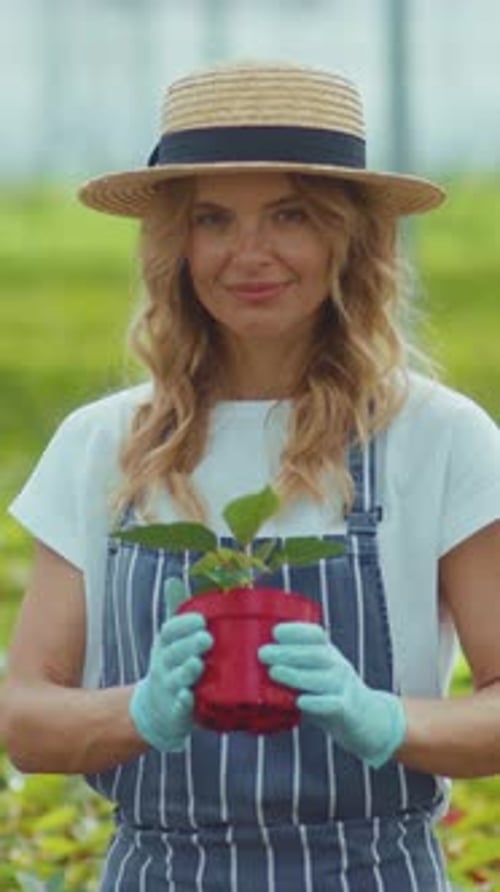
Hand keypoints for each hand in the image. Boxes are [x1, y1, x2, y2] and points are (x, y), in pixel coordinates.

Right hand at [129, 580, 212, 751]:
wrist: (156, 709)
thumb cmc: (172, 665)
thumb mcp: (171, 639)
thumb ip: (176, 612)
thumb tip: (172, 579)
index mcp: (165, 646)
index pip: (169, 631)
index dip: (183, 624)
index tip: (202, 619)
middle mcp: (164, 665)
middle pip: (173, 653)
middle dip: (188, 645)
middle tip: (207, 637)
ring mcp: (168, 689)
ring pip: (176, 679)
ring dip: (186, 671)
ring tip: (198, 664)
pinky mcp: (175, 711)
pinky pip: (177, 707)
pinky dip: (182, 703)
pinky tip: (189, 697)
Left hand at [259, 622, 405, 767]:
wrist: (367, 720)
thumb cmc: (328, 694)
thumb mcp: (315, 674)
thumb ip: (291, 669)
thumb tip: (249, 665)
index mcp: (328, 654)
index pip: (316, 635)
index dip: (296, 630)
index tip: (275, 631)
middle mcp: (338, 666)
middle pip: (316, 654)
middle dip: (288, 652)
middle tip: (263, 653)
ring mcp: (344, 688)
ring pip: (322, 678)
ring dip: (296, 674)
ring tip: (273, 673)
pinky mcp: (347, 711)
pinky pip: (333, 704)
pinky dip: (316, 702)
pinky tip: (299, 701)